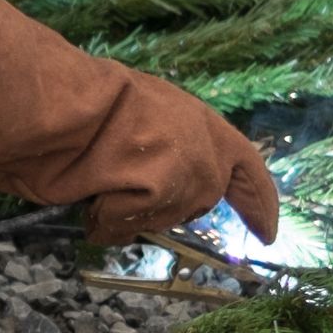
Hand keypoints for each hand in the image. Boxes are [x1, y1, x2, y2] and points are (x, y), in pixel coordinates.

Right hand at [0, 0, 278, 245]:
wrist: (63, 100)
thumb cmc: (90, 99)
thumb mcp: (142, 113)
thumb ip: (164, 141)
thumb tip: (152, 172)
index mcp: (204, 122)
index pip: (248, 169)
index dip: (259, 203)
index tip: (269, 233)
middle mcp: (204, 151)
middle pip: (197, 200)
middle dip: (165, 202)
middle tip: (122, 184)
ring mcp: (185, 175)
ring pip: (162, 216)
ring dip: (128, 208)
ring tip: (94, 178)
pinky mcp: (159, 194)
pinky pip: (128, 225)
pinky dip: (104, 220)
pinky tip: (86, 196)